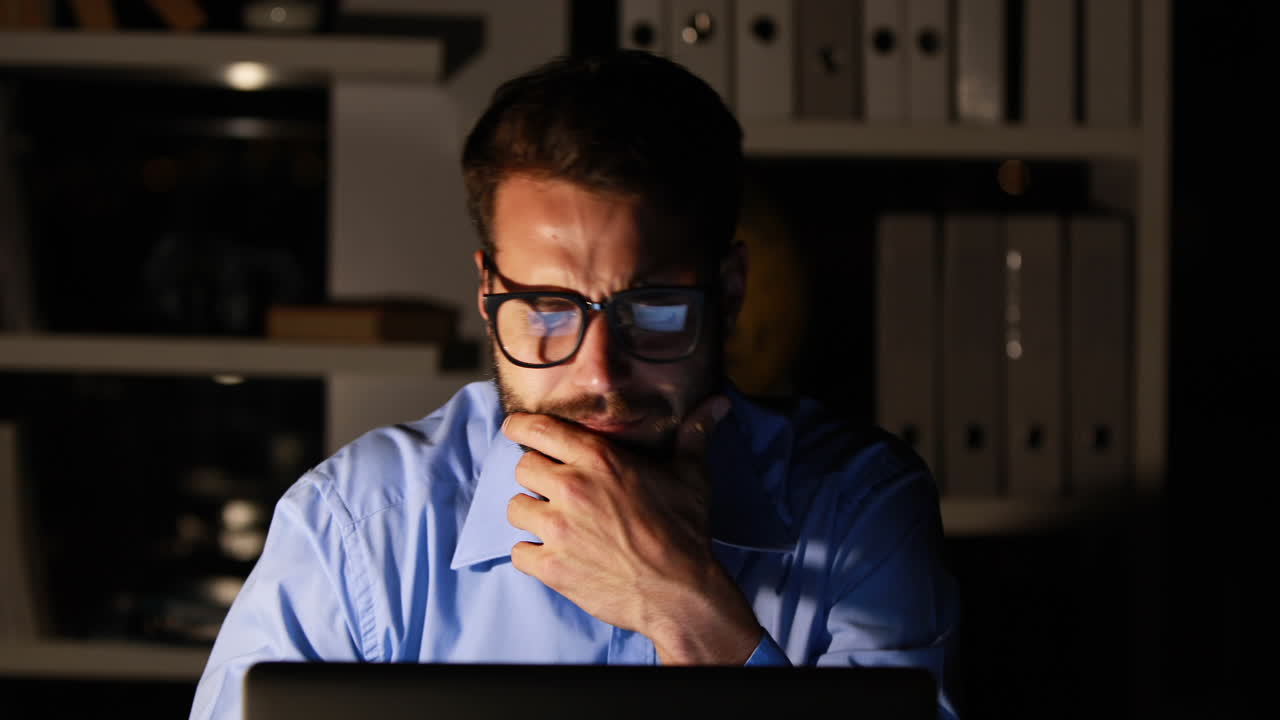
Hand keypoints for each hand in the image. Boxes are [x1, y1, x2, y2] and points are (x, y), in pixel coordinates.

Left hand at [503, 394, 761, 663]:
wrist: (680, 592)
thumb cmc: (685, 531)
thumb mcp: (690, 475)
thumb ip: (694, 434)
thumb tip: (719, 402)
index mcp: (599, 459)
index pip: (537, 429)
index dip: (520, 427)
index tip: (516, 430)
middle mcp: (572, 488)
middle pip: (522, 467)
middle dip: (536, 476)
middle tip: (556, 489)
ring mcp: (558, 530)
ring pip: (516, 508)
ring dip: (532, 514)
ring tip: (556, 523)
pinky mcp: (552, 567)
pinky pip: (518, 553)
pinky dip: (532, 555)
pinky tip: (555, 555)